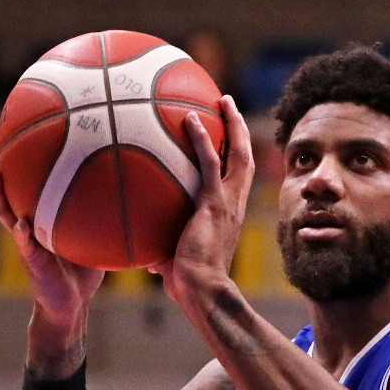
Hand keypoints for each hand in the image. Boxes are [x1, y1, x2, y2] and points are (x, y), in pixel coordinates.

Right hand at [0, 133, 104, 375]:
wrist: (71, 304)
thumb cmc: (85, 266)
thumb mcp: (97, 232)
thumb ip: (107, 209)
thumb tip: (141, 180)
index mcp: (38, 213)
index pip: (23, 178)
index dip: (16, 154)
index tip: (13, 126)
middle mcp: (27, 223)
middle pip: (4, 187)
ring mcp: (25, 243)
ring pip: (4, 212)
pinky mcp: (32, 264)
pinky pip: (25, 247)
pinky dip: (23, 237)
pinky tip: (23, 226)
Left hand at [153, 97, 254, 309]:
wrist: (201, 290)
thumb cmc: (188, 284)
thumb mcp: (175, 262)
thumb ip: (163, 253)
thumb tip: (144, 258)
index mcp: (229, 214)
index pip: (237, 179)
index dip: (235, 156)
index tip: (227, 137)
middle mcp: (234, 203)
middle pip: (245, 157)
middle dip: (240, 129)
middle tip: (229, 106)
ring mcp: (227, 201)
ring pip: (238, 153)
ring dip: (233, 123)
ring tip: (223, 99)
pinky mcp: (213, 203)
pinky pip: (209, 162)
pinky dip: (201, 138)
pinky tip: (190, 118)